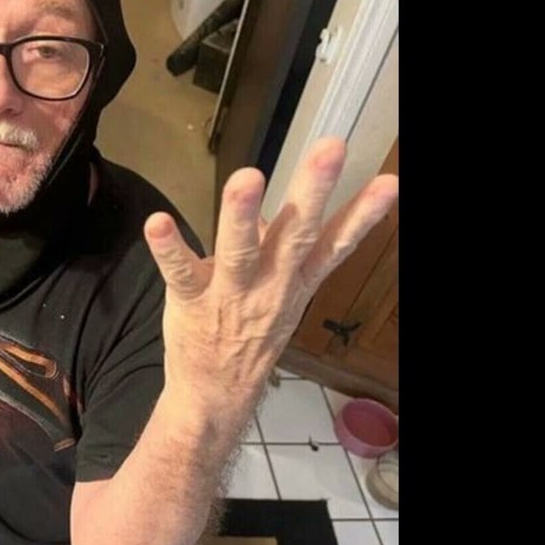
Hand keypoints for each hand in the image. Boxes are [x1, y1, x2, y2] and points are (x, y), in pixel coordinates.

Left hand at [143, 136, 398, 417]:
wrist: (216, 395)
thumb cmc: (248, 335)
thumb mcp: (280, 294)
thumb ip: (277, 249)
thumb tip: (269, 211)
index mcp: (297, 279)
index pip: (337, 244)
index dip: (363, 214)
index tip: (388, 182)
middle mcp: (272, 285)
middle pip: (297, 235)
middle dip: (313, 191)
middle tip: (330, 149)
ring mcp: (232, 294)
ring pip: (240, 252)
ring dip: (241, 214)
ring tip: (247, 177)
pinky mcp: (192, 300)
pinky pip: (179, 271)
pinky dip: (168, 246)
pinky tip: (156, 222)